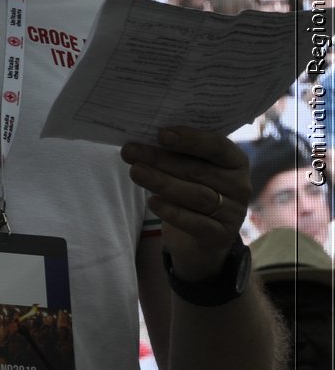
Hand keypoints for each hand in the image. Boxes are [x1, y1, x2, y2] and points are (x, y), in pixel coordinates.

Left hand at [122, 127, 248, 278]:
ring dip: (162, 182)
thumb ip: (177, 152)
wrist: (199, 233)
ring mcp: (233, 212)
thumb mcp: (190, 167)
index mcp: (235, 161)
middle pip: (198, 170)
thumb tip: (143, 136)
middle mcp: (239, 185)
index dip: (190, 139)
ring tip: (135, 171)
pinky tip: (152, 202)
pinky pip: (196, 222)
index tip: (161, 134)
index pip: (217, 146)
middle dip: (160, 159)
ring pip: (196, 195)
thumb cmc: (191, 188)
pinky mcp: (220, 234)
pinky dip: (172, 212)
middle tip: (130, 151)